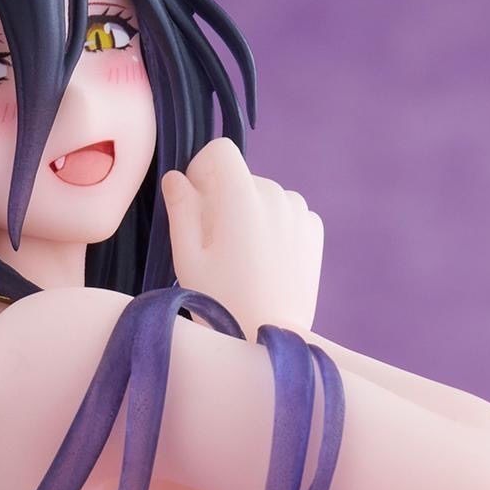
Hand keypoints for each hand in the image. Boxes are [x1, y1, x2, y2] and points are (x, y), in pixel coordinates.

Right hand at [161, 138, 323, 339]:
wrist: (269, 339)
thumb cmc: (220, 299)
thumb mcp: (187, 254)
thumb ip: (180, 208)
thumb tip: (176, 177)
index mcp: (241, 198)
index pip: (221, 150)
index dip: (202, 167)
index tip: (195, 199)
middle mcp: (275, 196)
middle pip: (240, 176)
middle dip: (223, 196)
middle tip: (213, 241)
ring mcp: (299, 212)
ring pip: (263, 193)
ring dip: (249, 209)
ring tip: (241, 253)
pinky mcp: (313, 230)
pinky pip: (286, 210)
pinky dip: (273, 223)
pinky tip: (265, 257)